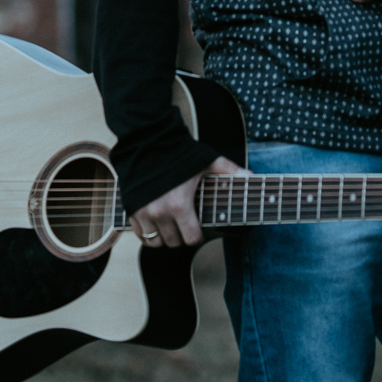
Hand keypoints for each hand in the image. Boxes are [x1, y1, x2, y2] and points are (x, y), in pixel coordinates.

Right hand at [129, 155, 247, 247]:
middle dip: (181, 236)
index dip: (198, 235)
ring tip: (171, 225)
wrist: (148, 139)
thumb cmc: (179, 151)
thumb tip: (251, 177)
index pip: (191, 238)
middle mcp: (159, 212)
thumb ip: (229, 171)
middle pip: (174, 242)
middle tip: (185, 224)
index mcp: (179, 204)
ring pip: (155, 242)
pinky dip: (147, 232)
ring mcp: (143, 212)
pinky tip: (155, 221)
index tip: (198, 228)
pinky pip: (139, 234)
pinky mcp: (130, 208)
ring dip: (164, 237)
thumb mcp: (207, 160)